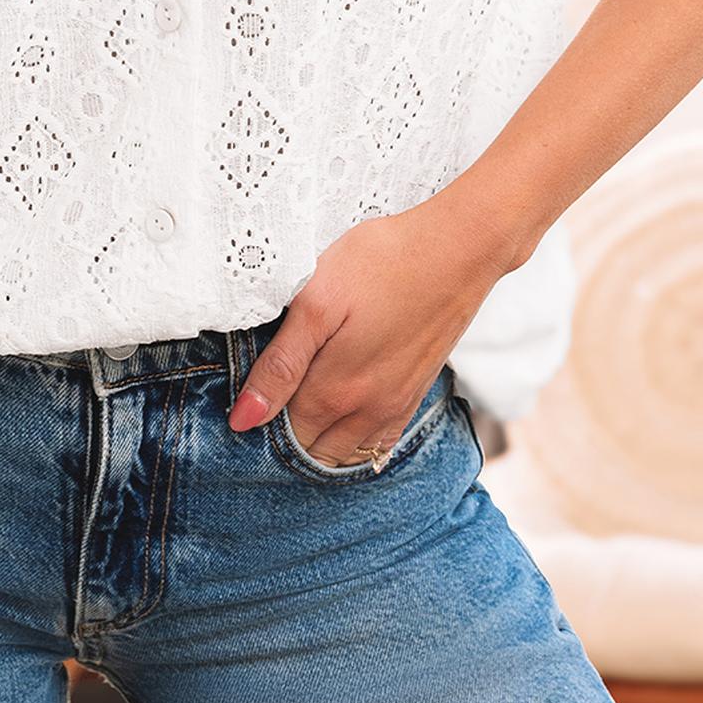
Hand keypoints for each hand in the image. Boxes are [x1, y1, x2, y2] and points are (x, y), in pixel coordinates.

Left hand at [228, 179, 517, 464]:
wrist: (459, 248)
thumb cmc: (382, 262)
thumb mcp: (317, 301)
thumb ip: (281, 364)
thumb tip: (243, 419)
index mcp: (334, 391)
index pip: (279, 431)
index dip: (257, 415)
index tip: (244, 392)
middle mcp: (367, 411)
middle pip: (310, 449)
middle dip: (284, 434)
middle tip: (268, 395)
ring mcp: (395, 406)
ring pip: (344, 453)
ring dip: (317, 442)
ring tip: (299, 406)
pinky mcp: (416, 394)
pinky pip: (378, 443)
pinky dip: (353, 442)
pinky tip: (341, 417)